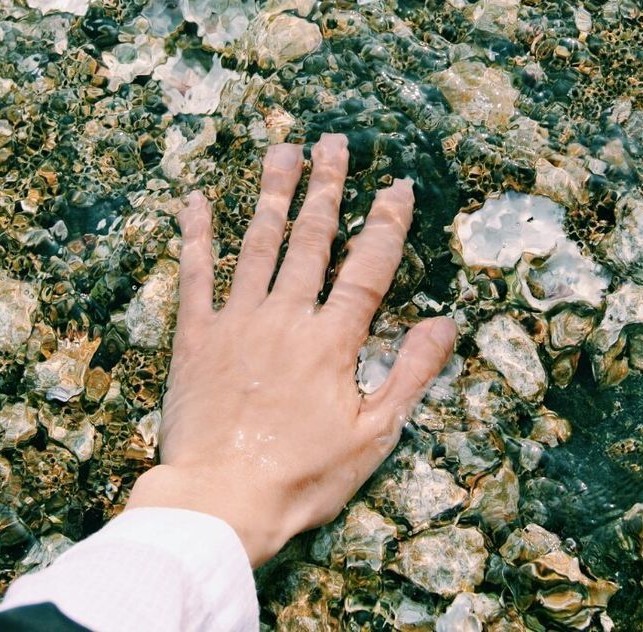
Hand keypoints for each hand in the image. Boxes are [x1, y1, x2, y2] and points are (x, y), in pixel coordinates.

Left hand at [125, 133, 457, 566]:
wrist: (220, 501)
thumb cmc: (302, 476)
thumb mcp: (374, 435)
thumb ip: (411, 374)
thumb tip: (447, 324)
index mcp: (332, 341)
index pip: (368, 267)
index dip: (386, 223)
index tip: (397, 185)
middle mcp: (286, 317)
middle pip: (311, 239)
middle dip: (326, 187)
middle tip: (333, 142)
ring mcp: (236, 322)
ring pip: (258, 243)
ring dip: (272, 194)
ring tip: (283, 150)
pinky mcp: (195, 338)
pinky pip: (195, 276)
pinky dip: (197, 236)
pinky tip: (198, 200)